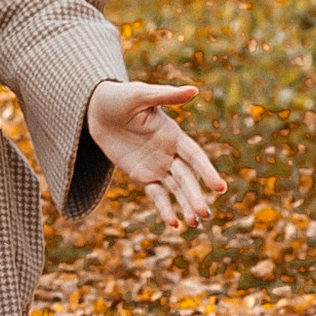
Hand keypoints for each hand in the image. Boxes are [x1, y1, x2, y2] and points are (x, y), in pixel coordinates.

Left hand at [84, 80, 219, 230]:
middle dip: (195, 196)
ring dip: (185, 206)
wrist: (96, 110)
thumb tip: (194, 91)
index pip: (195, 156)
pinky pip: (156, 195)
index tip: (219, 188)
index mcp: (173, 134)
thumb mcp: (140, 95)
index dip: (207, 171)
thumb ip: (166, 96)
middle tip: (205, 215)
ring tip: (196, 225)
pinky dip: (165, 209)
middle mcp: (169, 152)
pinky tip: (174, 224)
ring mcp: (157, 166)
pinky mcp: (142, 176)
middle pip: (186, 178)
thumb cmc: (120, 97)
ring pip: (175, 190)